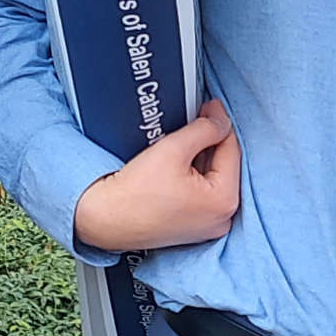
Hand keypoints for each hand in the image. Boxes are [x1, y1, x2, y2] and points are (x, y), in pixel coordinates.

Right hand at [70, 98, 240, 255]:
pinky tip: (175, 166)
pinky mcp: (191, 229)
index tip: (210, 106)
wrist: (104, 219)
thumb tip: (221, 119)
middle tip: (193, 120)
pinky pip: (200, 194)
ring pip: (211, 179)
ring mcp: (206, 227)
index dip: (220, 123)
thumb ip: (204, 129)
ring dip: (199, 158)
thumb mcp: (174, 149)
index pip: (232, 150)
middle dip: (209, 142)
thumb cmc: (135, 192)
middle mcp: (221, 218)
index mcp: (224, 200)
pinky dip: (192, 177)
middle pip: (222, 166)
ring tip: (178, 144)